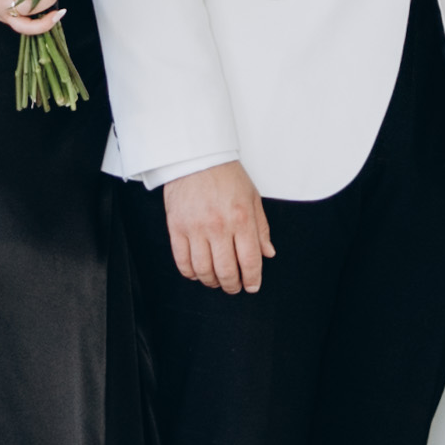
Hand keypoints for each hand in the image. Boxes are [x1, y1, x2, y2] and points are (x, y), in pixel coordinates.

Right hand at [162, 161, 273, 296]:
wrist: (196, 157)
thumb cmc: (225, 175)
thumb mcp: (252, 198)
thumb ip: (261, 228)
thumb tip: (268, 253)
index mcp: (241, 219)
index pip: (250, 260)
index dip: (252, 279)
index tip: (252, 286)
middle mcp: (219, 226)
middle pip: (226, 270)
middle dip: (232, 285)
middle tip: (234, 287)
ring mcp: (195, 228)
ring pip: (203, 270)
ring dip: (211, 281)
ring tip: (216, 280)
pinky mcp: (176, 228)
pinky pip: (182, 260)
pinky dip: (190, 272)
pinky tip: (197, 272)